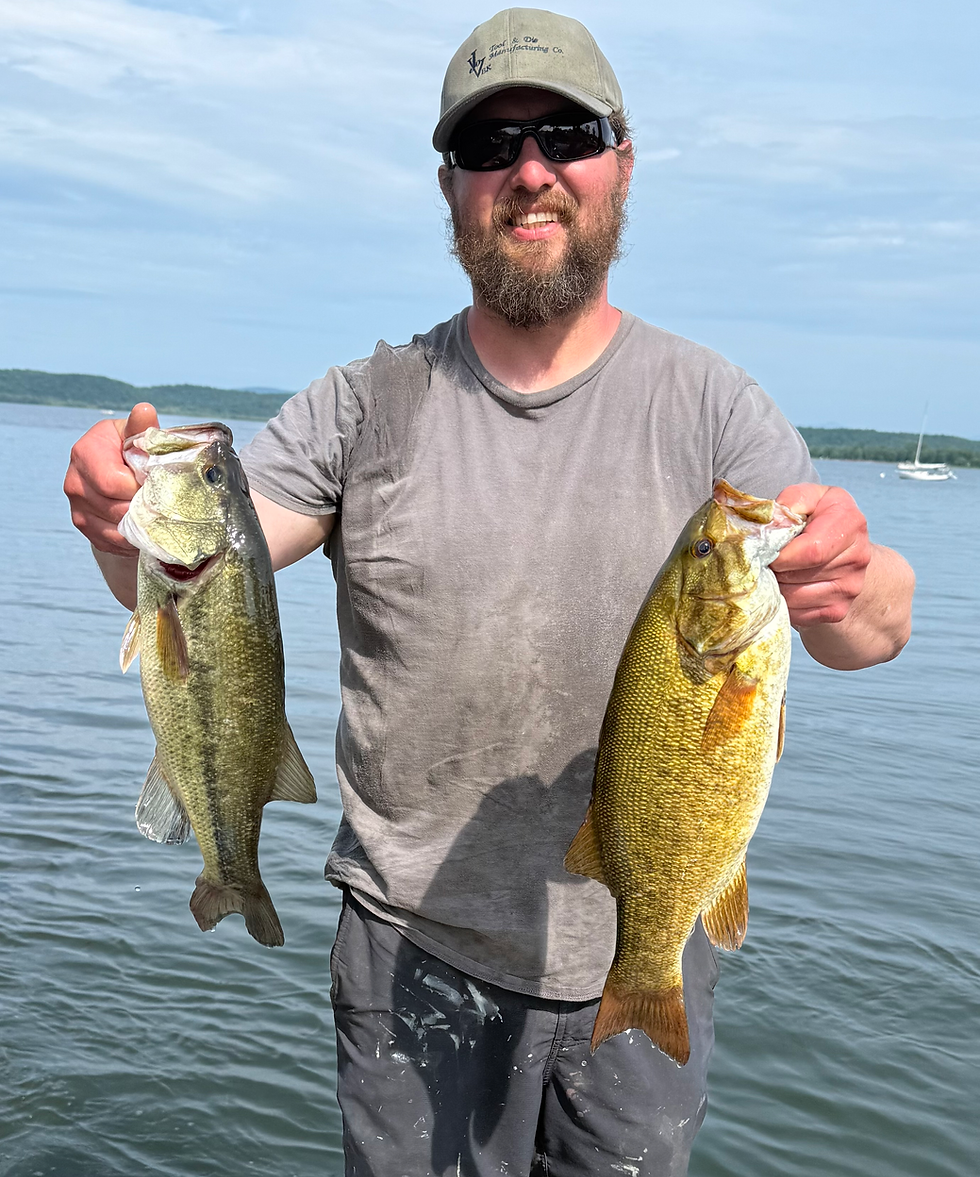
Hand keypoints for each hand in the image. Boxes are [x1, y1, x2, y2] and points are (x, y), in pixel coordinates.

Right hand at [64, 403, 159, 554]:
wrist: (117, 471)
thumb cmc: (132, 450)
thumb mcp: (136, 435)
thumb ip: (141, 428)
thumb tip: (144, 411)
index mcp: (86, 452)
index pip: (113, 483)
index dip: (140, 489)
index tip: (159, 485)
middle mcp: (74, 481)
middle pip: (115, 508)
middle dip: (144, 508)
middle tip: (165, 504)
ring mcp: (77, 507)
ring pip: (115, 528)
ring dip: (140, 526)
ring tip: (158, 516)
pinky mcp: (84, 527)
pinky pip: (111, 542)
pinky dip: (132, 539)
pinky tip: (145, 528)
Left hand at [771, 484, 872, 628]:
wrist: (844, 550)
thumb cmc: (817, 517)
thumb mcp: (806, 498)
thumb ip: (789, 503)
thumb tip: (771, 526)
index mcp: (851, 522)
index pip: (811, 551)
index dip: (780, 554)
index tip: (766, 550)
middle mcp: (858, 557)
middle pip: (798, 575)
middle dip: (772, 569)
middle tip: (764, 559)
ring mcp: (850, 588)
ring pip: (793, 597)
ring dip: (774, 586)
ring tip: (774, 570)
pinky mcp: (838, 611)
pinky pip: (797, 613)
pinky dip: (782, 601)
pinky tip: (784, 584)